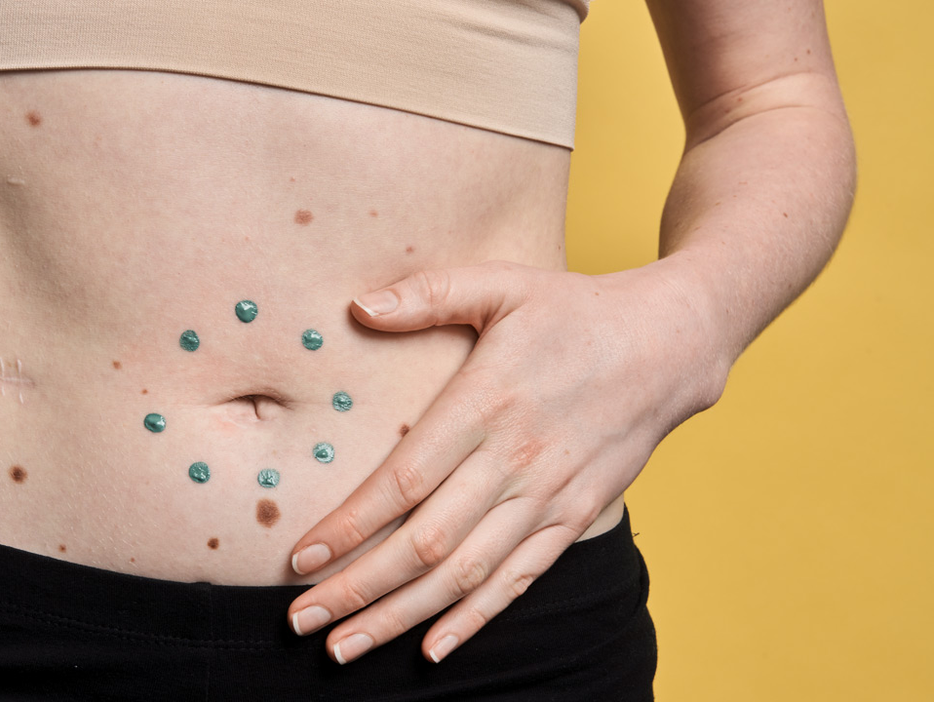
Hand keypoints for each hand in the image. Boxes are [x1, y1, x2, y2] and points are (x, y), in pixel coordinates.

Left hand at [285, 259, 726, 663]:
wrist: (670, 344)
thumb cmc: (575, 310)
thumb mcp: (503, 283)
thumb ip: (429, 293)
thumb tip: (357, 305)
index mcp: (486, 404)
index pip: (403, 481)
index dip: (349, 527)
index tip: (299, 559)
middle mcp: (515, 461)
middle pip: (425, 544)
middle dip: (358, 589)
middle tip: (300, 621)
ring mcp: (549, 496)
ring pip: (466, 574)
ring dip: (402, 616)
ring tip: (346, 648)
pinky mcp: (576, 517)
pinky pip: (520, 579)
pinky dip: (476, 618)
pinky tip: (432, 648)